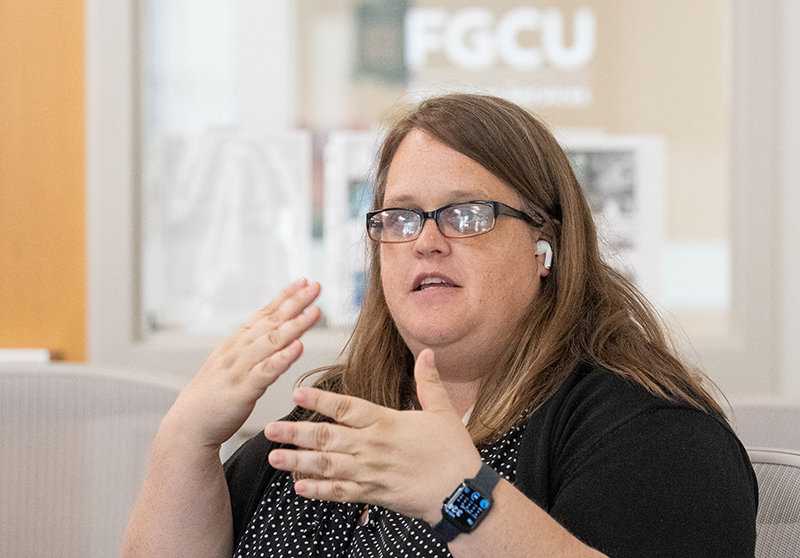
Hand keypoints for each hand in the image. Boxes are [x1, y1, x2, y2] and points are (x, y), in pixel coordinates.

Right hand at [164, 278, 321, 449]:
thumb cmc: (214, 396)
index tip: (304, 281)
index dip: (285, 296)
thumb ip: (253, 348)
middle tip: (316, 286)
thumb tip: (274, 332)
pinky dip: (283, 358)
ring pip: (272, 342)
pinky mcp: (243, 390)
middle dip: (295, 302)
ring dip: (295, 325)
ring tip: (315, 312)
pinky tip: (298, 347)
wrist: (189, 424)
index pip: (265, 313)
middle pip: (271, 321)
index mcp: (238, 343)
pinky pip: (266, 371)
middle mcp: (239, 350)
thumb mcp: (233, 364)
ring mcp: (240, 368)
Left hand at [265, 349, 482, 523]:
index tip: (297, 393)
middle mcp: (372, 448)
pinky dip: (318, 491)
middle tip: (268, 429)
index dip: (321, 400)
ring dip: (297, 461)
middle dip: (295, 433)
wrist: (461, 495)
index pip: (347, 408)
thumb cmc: (454, 453)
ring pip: (326, 466)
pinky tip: (299, 487)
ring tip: (273, 456)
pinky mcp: (373, 495)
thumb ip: (428, 382)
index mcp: (387, 423)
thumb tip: (426, 352)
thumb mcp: (443, 412)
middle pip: (327, 438)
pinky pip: (340, 493)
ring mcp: (370, 474)